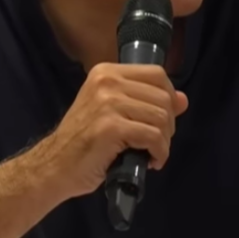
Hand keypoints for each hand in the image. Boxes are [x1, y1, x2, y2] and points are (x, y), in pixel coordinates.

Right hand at [27, 62, 188, 200]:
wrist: (56, 166)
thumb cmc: (84, 141)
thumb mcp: (114, 113)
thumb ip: (145, 102)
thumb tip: (183, 99)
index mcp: (106, 72)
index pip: (157, 74)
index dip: (168, 98)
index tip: (160, 120)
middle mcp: (107, 81)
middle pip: (163, 97)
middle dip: (168, 124)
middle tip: (154, 143)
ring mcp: (108, 103)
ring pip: (161, 117)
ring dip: (163, 142)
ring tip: (150, 153)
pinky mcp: (111, 127)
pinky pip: (154, 137)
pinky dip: (159, 153)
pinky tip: (150, 162)